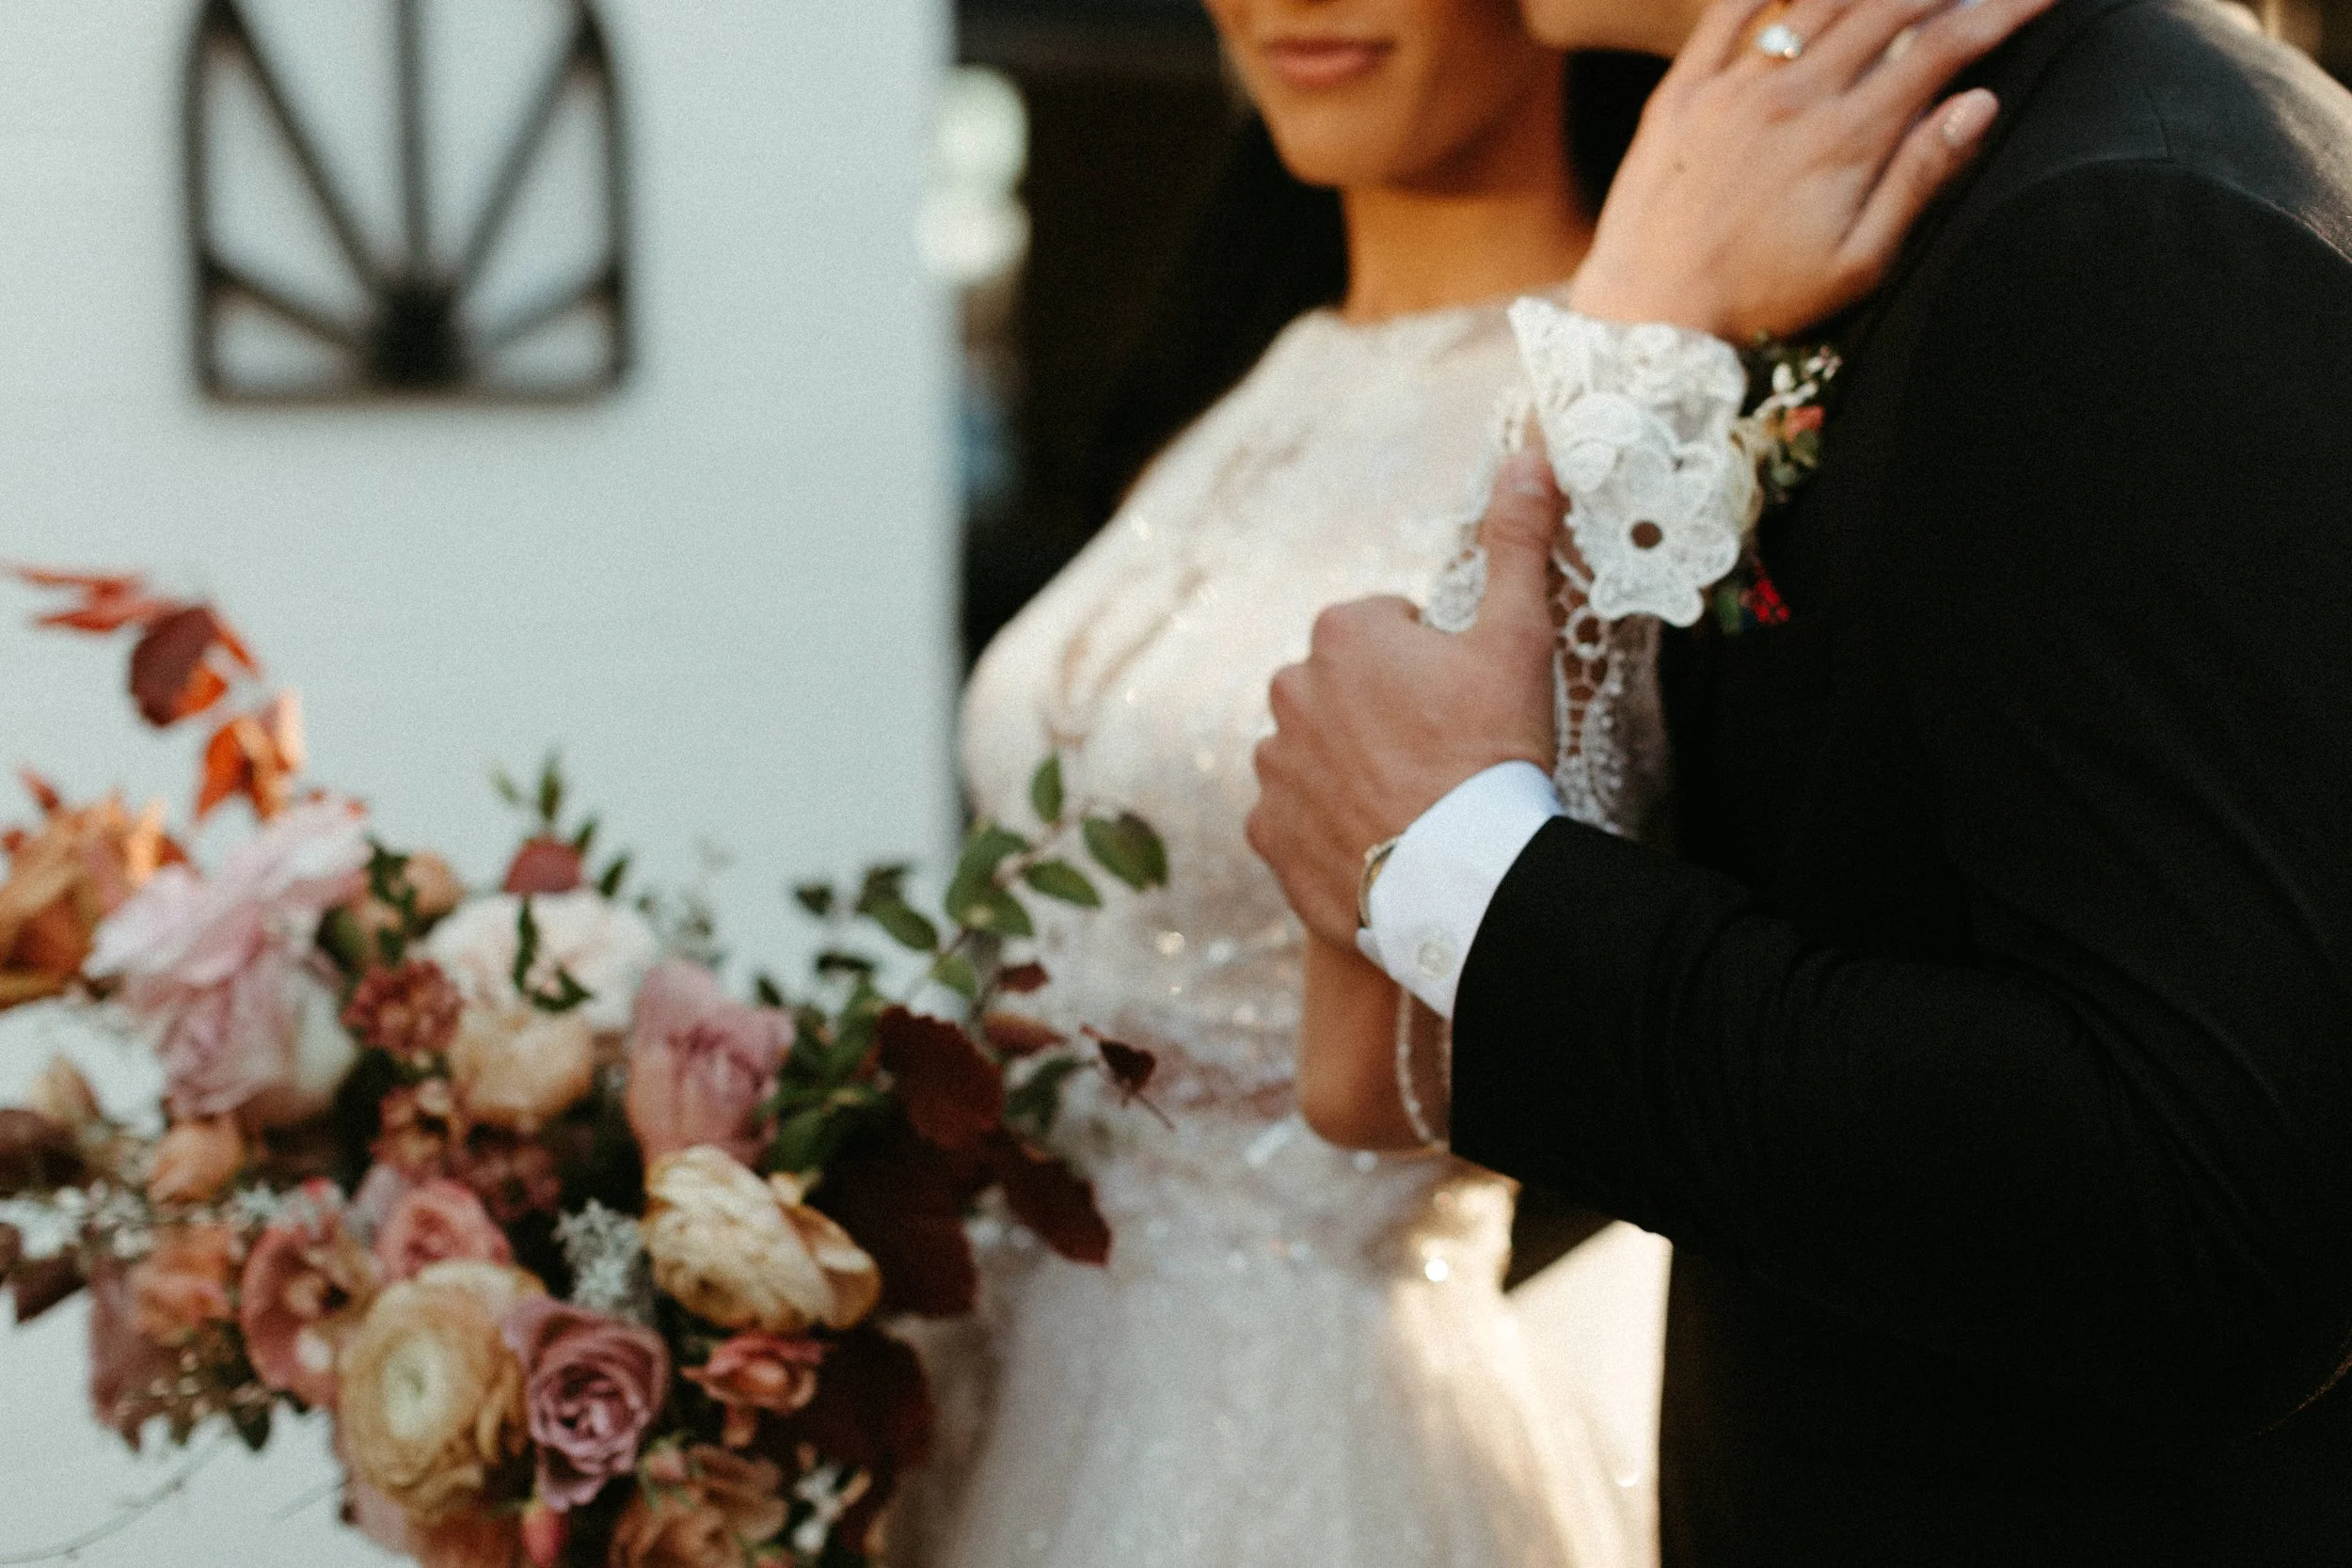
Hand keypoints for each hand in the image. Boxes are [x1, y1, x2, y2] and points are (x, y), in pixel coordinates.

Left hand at [1248, 449, 1563, 948]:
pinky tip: (1379, 842)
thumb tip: (1528, 457)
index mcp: (1342, 633)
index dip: (1434, 662)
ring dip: (1352, 767)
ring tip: (1412, 803)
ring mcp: (1273, 765)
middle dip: (1384, 711)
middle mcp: (1288, 690)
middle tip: (1442, 755)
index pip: (1387, 628)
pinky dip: (1327, 826)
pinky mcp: (1266, 832)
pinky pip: (1294, 817)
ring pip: (1316, 751)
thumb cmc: (1492, 751)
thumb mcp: (1518, 638)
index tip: (1464, 702)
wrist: (1461, 876)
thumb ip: (1516, 543)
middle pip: (1346, 689)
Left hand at [1570, 0, 2058, 341]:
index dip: (2002, 11)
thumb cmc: (1763, 303)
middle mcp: (1790, 97)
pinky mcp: (1680, 92)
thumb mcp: (1859, 262)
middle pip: (1887, 8)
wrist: (1648, 320)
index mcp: (1845, 139)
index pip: (1943, 48)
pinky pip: (1730, 12)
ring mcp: (1730, 88)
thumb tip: (1980, 103)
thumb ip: (1919, 178)